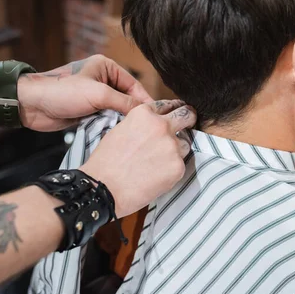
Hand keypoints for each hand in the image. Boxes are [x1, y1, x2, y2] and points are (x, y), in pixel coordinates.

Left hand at [17, 55, 152, 130]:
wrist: (31, 105)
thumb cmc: (62, 92)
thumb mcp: (98, 94)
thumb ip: (124, 103)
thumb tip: (146, 112)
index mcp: (106, 67)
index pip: (134, 85)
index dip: (145, 101)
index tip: (157, 116)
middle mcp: (102, 80)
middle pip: (127, 99)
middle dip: (134, 113)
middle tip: (147, 128)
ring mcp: (94, 97)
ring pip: (117, 111)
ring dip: (121, 122)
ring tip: (135, 134)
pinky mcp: (87, 111)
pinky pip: (106, 119)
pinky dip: (111, 127)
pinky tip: (119, 136)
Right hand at [80, 100, 196, 217]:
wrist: (105, 188)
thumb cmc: (106, 162)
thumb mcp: (120, 130)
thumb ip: (141, 124)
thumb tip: (153, 127)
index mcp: (144, 114)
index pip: (167, 105)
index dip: (172, 109)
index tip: (177, 112)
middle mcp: (161, 126)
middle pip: (186, 116)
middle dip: (188, 118)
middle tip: (189, 122)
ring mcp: (172, 146)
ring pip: (185, 143)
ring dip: (177, 149)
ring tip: (159, 162)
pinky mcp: (178, 166)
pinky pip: (180, 164)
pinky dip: (172, 169)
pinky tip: (157, 175)